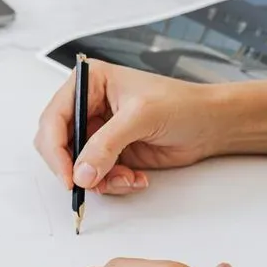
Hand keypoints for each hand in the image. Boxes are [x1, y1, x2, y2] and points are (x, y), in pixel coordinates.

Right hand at [34, 60, 222, 194]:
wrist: (211, 125)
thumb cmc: (183, 104)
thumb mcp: (141, 117)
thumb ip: (106, 144)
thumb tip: (81, 171)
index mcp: (89, 84)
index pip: (54, 119)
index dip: (55, 150)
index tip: (68, 176)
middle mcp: (88, 107)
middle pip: (57, 145)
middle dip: (76, 168)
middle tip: (92, 183)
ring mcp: (97, 132)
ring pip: (76, 166)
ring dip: (100, 179)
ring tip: (127, 177)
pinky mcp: (109, 154)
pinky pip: (95, 177)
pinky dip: (112, 183)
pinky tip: (135, 177)